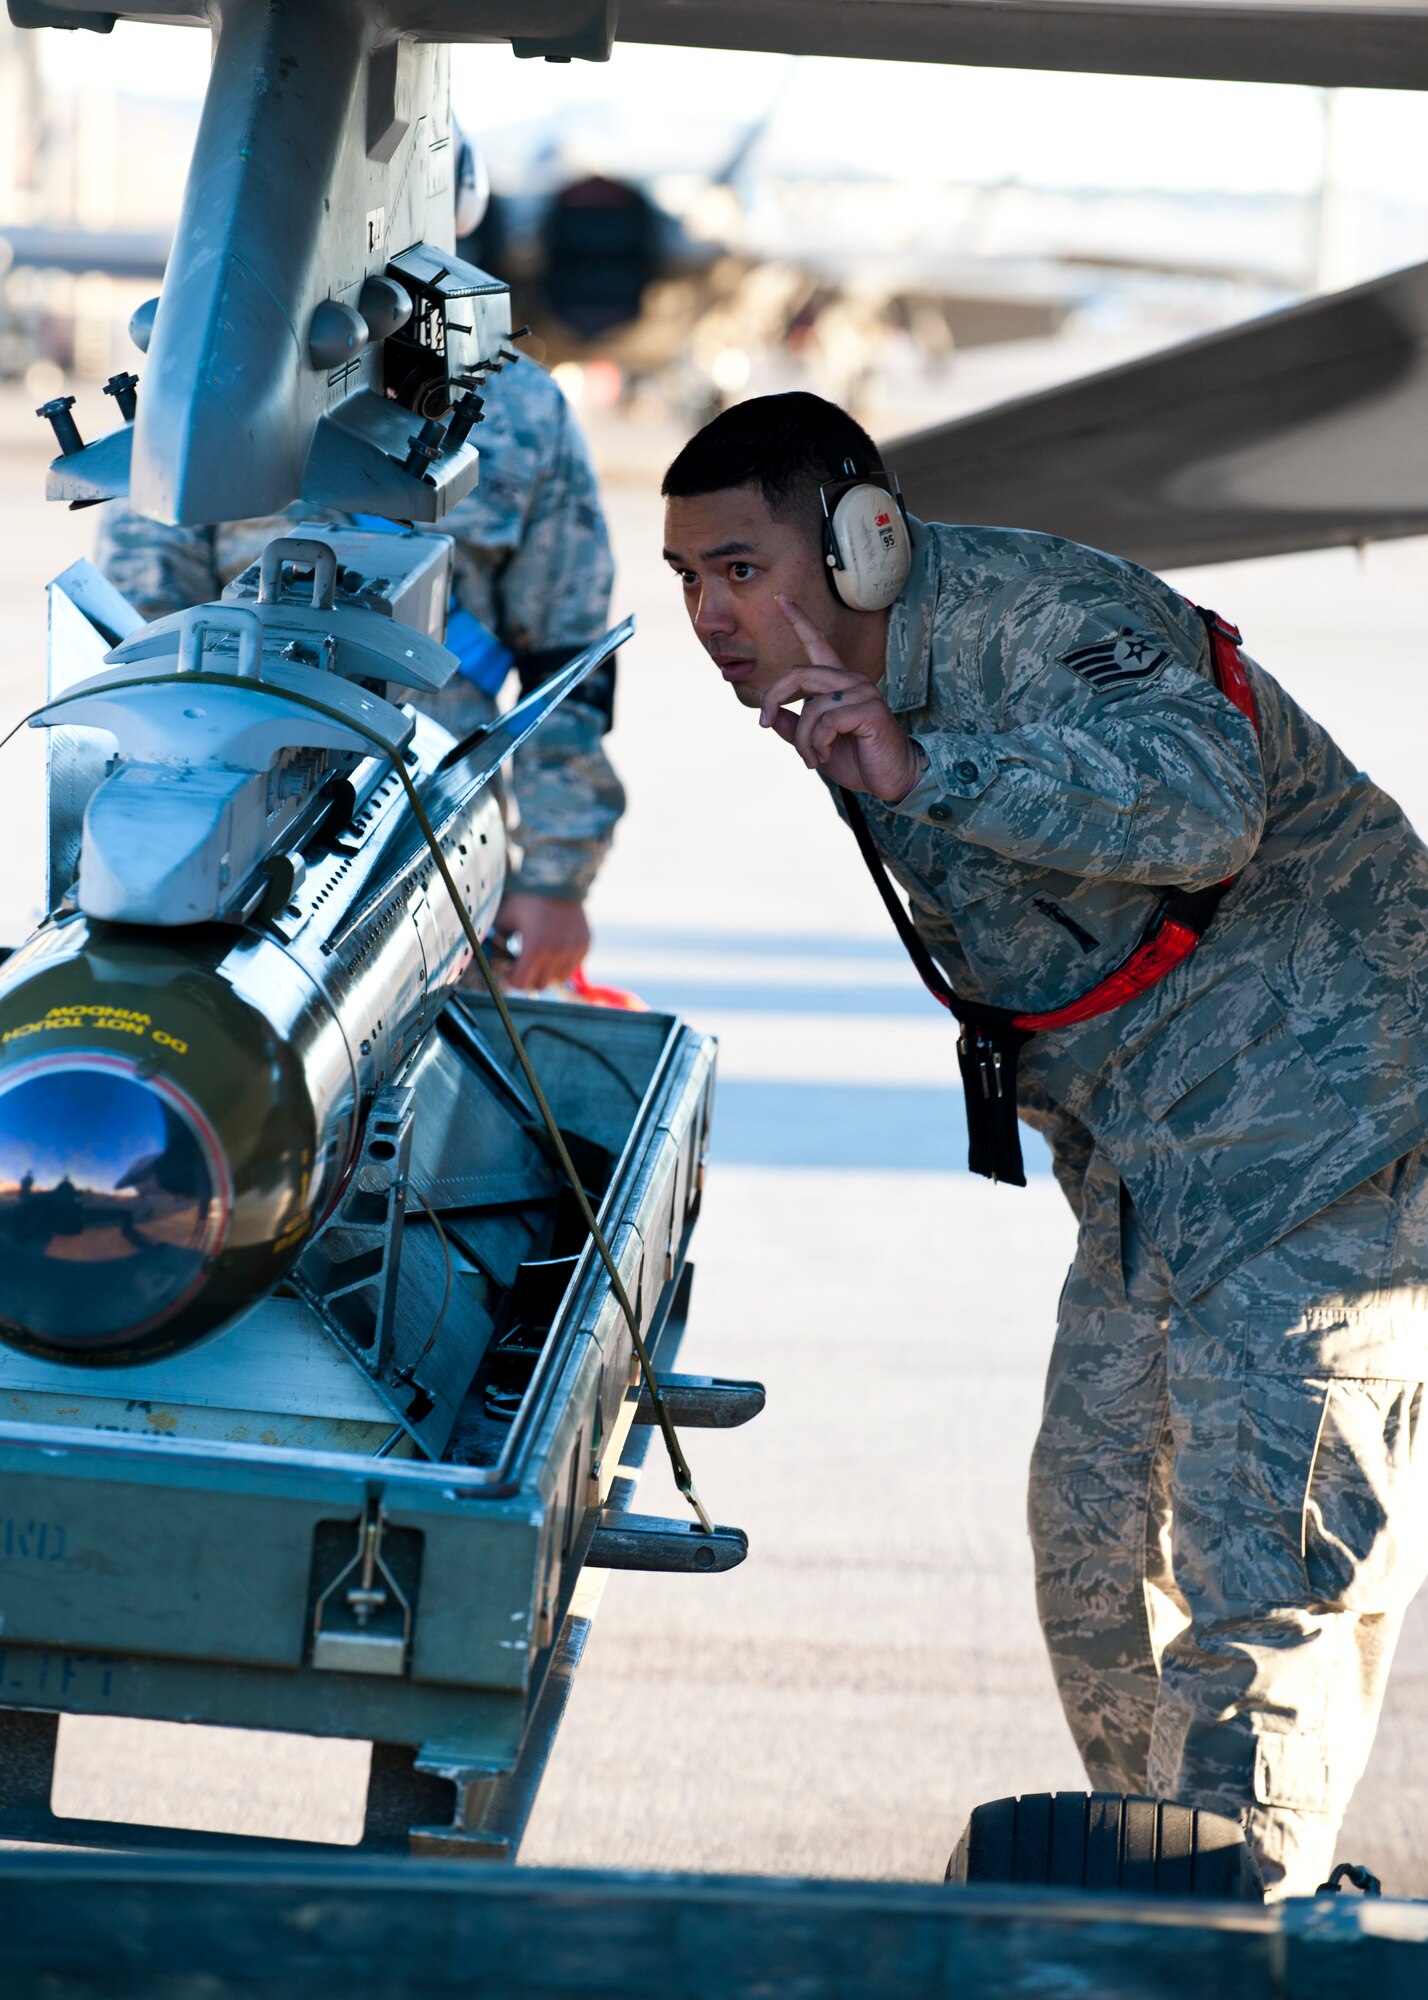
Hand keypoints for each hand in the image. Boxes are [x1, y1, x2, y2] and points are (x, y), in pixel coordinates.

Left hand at [490, 893, 590, 991]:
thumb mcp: (504, 920)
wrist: (556, 881)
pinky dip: (563, 964)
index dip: (512, 979)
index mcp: (535, 948)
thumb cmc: (526, 900)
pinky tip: (555, 950)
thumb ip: (495, 943)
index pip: (521, 983)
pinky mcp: (584, 945)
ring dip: (548, 973)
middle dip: (530, 978)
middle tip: (525, 965)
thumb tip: (490, 961)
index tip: (511, 970)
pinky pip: (573, 967)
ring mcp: (573, 950)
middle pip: (540, 985)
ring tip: (541, 958)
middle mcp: (557, 952)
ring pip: (558, 979)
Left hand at [759, 596, 925, 802]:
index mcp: (838, 682)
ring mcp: (862, 692)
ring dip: (803, 740)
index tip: (780, 597)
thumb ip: (795, 729)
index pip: (816, 642)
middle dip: (773, 698)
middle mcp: (851, 679)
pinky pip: (826, 723)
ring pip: (811, 708)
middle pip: (798, 674)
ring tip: (812, 759)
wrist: (892, 779)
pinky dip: (817, 745)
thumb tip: (770, 717)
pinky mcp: (869, 709)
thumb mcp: (816, 744)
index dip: (798, 620)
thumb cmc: (857, 759)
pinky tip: (823, 757)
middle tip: (763, 722)